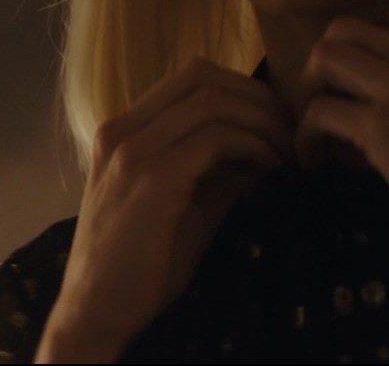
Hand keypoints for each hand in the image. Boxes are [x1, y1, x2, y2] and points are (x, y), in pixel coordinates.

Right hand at [37, 59, 291, 362]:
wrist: (96, 313)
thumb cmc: (139, 268)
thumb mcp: (185, 206)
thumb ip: (218, 170)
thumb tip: (268, 146)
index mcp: (123, 131)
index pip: (191, 77)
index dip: (243, 89)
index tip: (278, 121)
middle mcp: (121, 130)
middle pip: (203, 76)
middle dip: (258, 97)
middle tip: (293, 131)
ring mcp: (131, 151)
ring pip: (212, 101)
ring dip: (261, 121)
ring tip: (286, 152)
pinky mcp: (149, 179)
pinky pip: (215, 138)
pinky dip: (252, 145)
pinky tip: (269, 167)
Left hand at [293, 17, 388, 348]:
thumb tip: (383, 107)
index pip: (378, 34)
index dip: (351, 64)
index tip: (347, 98)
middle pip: (342, 31)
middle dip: (318, 67)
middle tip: (316, 107)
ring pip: (325, 60)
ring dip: (306, 97)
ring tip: (311, 135)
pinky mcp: (382, 126)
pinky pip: (320, 112)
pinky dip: (306, 136)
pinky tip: (313, 159)